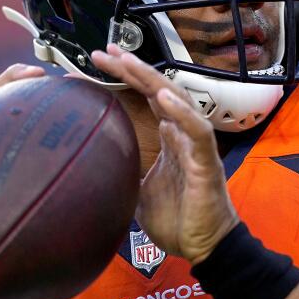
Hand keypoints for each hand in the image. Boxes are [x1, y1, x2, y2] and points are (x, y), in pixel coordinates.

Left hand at [91, 45, 238, 264]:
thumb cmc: (177, 220)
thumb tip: (92, 165)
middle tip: (106, 50)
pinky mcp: (206, 161)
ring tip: (128, 62)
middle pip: (158, 89)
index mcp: (169, 137)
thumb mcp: (139, 191)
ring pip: (177, 101)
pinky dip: (181, 112)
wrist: (204, 248)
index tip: (100, 59)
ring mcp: (195, 145)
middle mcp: (182, 133)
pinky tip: (162, 98)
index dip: (127, 76)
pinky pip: (197, 131)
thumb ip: (124, 171)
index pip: (147, 96)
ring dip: (152, 80)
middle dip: (133, 68)